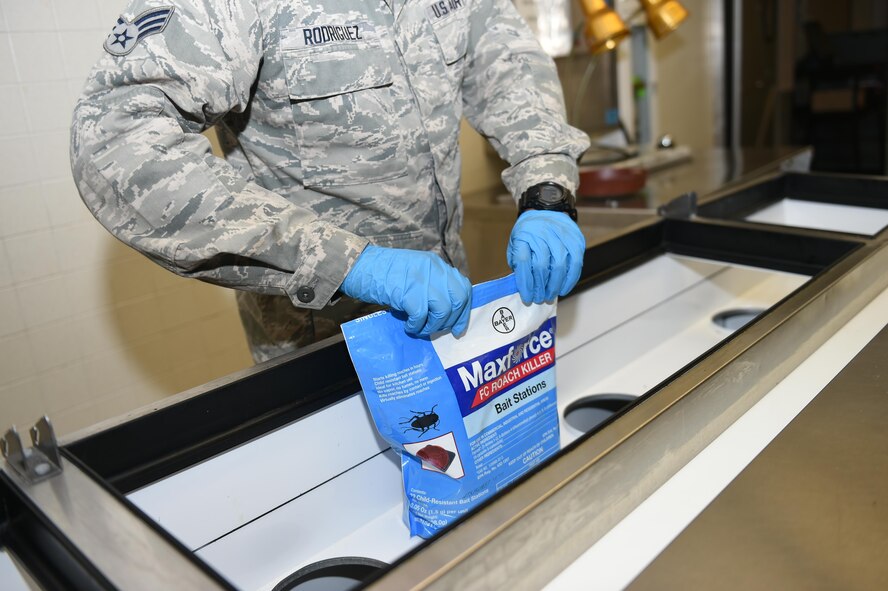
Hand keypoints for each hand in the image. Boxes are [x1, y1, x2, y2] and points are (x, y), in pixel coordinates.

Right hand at [340, 245, 471, 336]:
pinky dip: (416, 326)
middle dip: (451, 320)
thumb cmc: (384, 273)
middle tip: (438, 329)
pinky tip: (408, 325)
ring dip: (432, 325)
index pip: (463, 287)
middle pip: (458, 299)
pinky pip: (421, 316)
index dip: (463, 310)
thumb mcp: (415, 272)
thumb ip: (432, 284)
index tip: (458, 327)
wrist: (360, 266)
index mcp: (436, 264)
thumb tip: (446, 313)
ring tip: (420, 327)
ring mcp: (421, 279)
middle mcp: (433, 269)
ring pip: (443, 310)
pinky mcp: (407, 292)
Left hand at [507, 210, 584, 303]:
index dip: (525, 283)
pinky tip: (564, 288)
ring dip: (555, 285)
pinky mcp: (575, 238)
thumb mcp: (516, 244)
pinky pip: (575, 262)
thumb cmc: (530, 233)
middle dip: (541, 287)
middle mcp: (541, 233)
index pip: (523, 261)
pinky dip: (570, 279)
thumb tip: (525, 287)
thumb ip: (519, 264)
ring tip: (551, 295)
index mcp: (523, 235)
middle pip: (541, 265)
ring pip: (559, 264)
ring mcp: (560, 234)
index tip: (527, 297)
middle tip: (540, 298)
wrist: (547, 210)